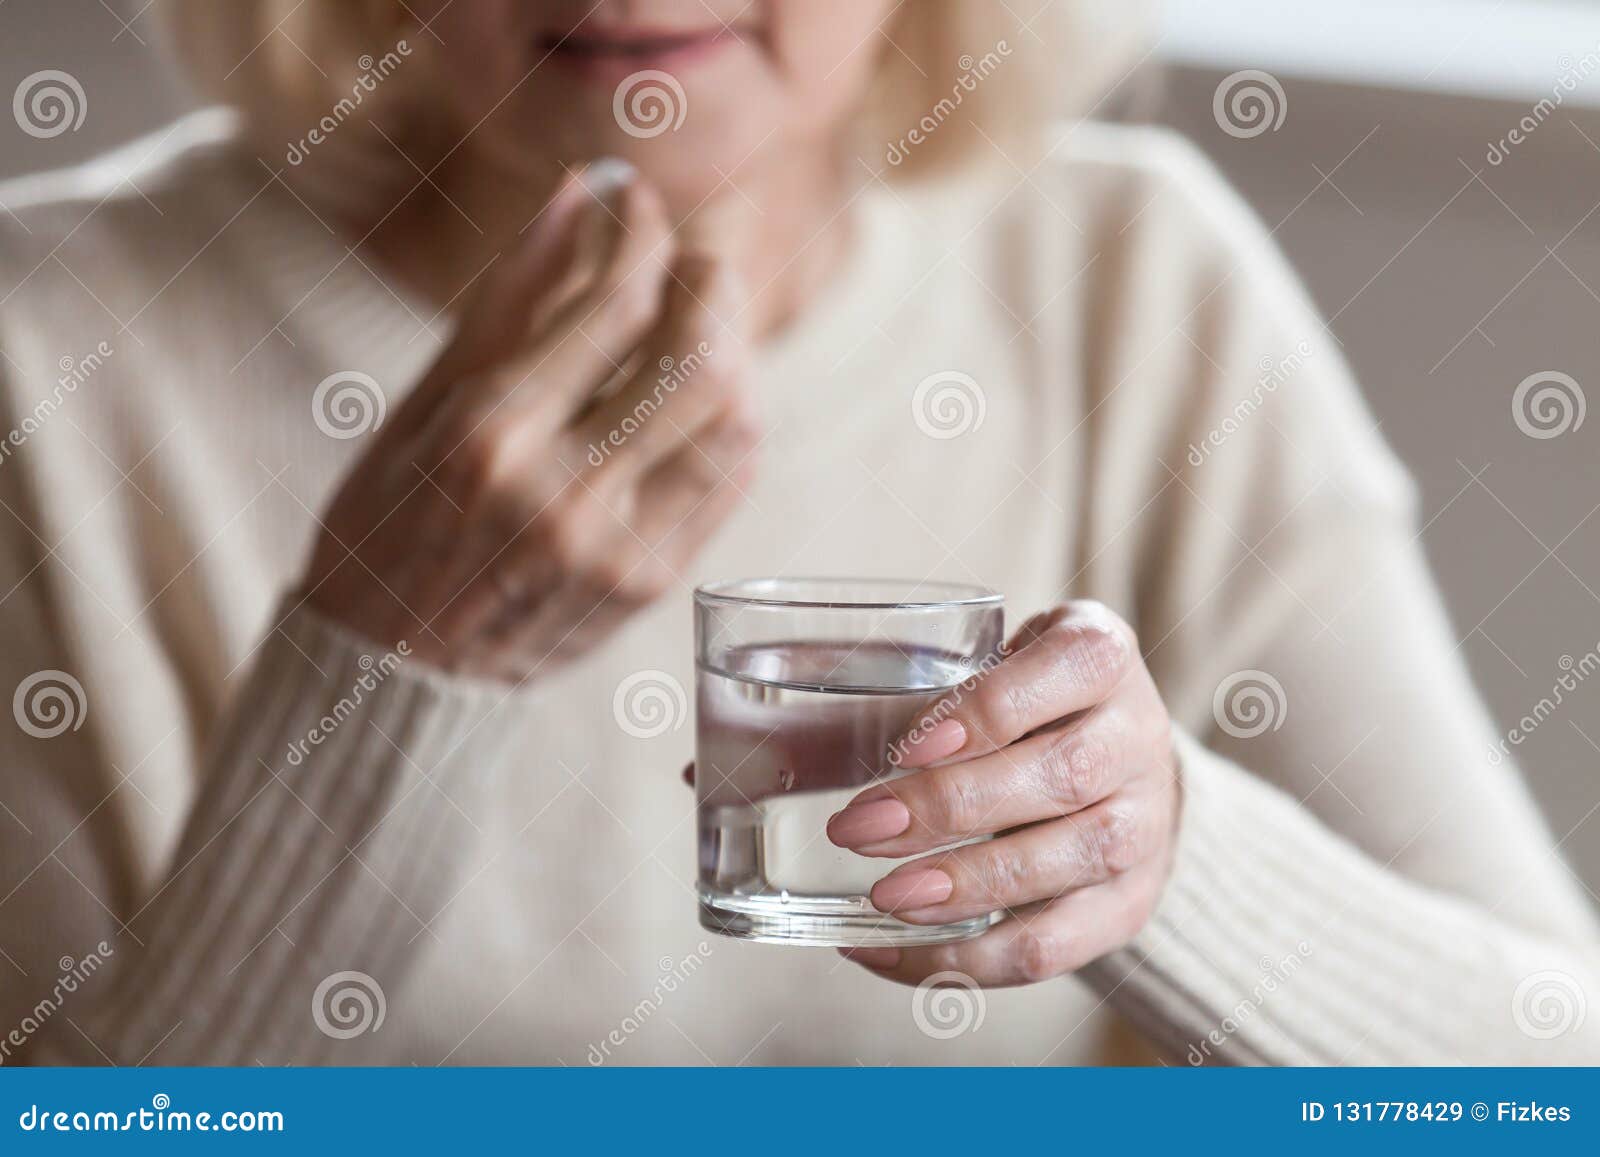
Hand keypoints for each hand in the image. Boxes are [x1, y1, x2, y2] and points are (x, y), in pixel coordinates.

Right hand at [300, 165, 757, 680]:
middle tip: (690, 262)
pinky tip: (703, 394)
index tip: (639, 202)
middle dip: (711, 285)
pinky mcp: (653, 583)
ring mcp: (617, 547)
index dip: (644, 233)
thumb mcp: (425, 402)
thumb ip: (512, 299)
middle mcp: (563, 494)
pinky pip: (730, 480)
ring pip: (734, 419)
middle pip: (699, 358)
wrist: (395, 666)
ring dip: (735, 352)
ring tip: (701, 326)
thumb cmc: (391, 524)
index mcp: (491, 437)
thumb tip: (581, 193)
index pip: (616, 304)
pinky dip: (732, 417)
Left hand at [827, 601, 1180, 985]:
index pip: (1056, 677)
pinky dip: (970, 961)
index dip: (980, 714)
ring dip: (966, 887)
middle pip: (1058, 777)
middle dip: (950, 808)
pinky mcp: (1127, 904)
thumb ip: (893, 697)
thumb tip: (742, 760)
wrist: (1120, 759)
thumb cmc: (1021, 702)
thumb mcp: (980, 666)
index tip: (905, 747)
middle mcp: (1137, 738)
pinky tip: (895, 951)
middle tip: (859, 829)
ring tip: (884, 898)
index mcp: (1099, 655)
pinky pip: (1055, 946)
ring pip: (1065, 863)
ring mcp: (1145, 826)